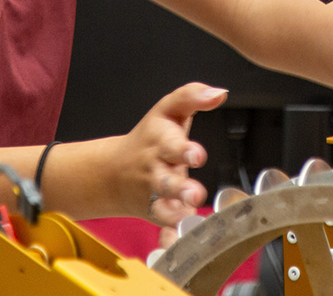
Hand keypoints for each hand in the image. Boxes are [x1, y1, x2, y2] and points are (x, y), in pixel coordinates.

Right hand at [110, 83, 224, 226]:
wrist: (112, 172)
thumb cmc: (149, 138)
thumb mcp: (167, 110)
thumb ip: (193, 96)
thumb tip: (220, 93)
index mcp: (161, 143)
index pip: (172, 144)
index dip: (185, 150)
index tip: (198, 155)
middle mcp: (156, 170)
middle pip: (166, 180)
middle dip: (180, 188)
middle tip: (195, 194)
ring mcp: (154, 195)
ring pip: (163, 207)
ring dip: (177, 214)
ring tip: (190, 218)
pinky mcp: (155, 214)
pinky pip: (162, 227)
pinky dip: (170, 236)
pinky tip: (179, 240)